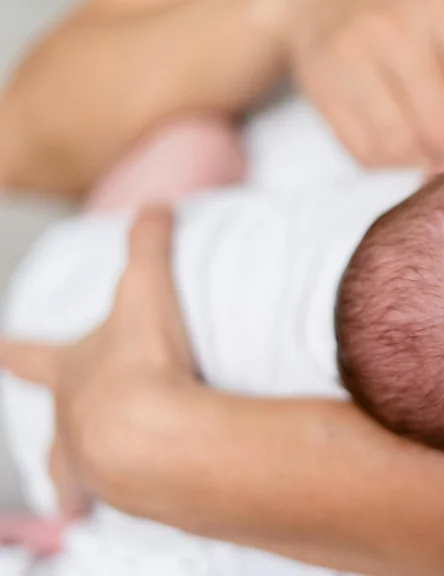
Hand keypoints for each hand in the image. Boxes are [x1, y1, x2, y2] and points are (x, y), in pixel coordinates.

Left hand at [0, 206, 195, 519]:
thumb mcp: (147, 287)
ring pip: (75, 475)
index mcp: (68, 370)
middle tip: (47, 450)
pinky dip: (129, 498)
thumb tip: (157, 204)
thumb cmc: (140, 360)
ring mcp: (93, 461)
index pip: (27, 355)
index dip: (11, 350)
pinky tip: (141, 501)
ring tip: (78, 502)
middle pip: (51, 429)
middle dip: (53, 435)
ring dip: (77, 481)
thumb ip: (149, 243)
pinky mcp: (127, 493)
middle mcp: (72, 419)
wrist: (153, 436)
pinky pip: (123, 498)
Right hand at [286, 0, 443, 169]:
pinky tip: (411, 153)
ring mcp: (351, 62)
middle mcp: (393, 32)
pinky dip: (397, 165)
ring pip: (406, 145)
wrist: (323, 1)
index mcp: (440, 9)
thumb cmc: (413, 21)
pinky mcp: (323, 93)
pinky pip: (369, 152)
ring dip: (434, 167)